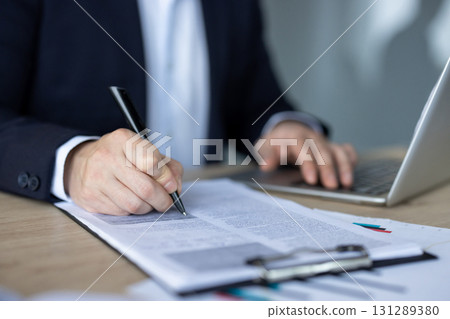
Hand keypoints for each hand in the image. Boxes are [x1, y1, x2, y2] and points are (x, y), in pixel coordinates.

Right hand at [64, 128, 182, 214]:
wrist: (80, 163)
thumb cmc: (121, 157)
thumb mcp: (144, 151)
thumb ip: (167, 166)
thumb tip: (175, 188)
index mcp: (123, 139)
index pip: (151, 162)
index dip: (166, 177)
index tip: (171, 186)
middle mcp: (106, 157)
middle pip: (145, 188)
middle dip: (162, 200)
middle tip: (167, 202)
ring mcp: (95, 178)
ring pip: (134, 205)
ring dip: (147, 207)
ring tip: (148, 201)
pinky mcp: (90, 197)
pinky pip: (121, 212)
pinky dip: (131, 211)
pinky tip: (129, 200)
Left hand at [259, 121, 356, 188]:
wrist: (285, 130)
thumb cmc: (275, 143)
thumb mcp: (265, 146)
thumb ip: (265, 156)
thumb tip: (265, 166)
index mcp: (294, 135)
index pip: (303, 147)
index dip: (308, 163)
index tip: (312, 179)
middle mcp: (312, 137)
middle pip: (322, 150)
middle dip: (328, 168)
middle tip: (332, 186)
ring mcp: (324, 142)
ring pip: (337, 150)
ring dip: (344, 166)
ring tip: (347, 183)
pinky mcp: (332, 147)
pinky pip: (345, 149)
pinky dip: (351, 158)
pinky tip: (352, 171)